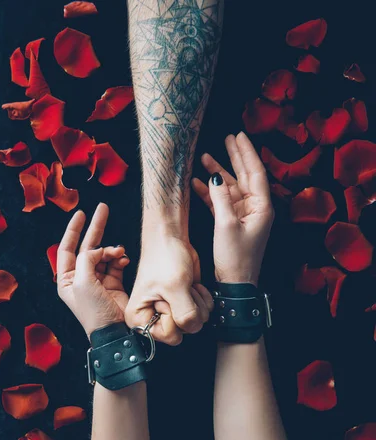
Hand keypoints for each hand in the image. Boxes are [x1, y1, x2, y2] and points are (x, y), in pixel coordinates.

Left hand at [57, 203, 129, 338]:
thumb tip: (97, 249)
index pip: (67, 248)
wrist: (114, 331)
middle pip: (87, 247)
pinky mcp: (114, 284)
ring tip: (118, 253)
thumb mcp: (82, 282)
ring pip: (105, 255)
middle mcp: (81, 278)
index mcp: (67, 279)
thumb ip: (87, 259)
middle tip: (103, 209)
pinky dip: (120, 259)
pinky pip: (116, 264)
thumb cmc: (94, 311)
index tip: (81, 213)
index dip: (73, 230)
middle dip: (96, 228)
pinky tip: (123, 260)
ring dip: (112, 250)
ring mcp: (98, 280)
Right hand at [125, 231, 212, 344]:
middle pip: (185, 331)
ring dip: (197, 301)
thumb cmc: (164, 258)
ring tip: (184, 285)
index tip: (167, 297)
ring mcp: (170, 314)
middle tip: (177, 289)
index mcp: (139, 320)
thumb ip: (185, 314)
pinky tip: (191, 286)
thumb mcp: (175, 287)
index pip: (170, 336)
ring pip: (197, 323)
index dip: (176, 316)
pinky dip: (203, 298)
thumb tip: (194, 326)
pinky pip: (204, 313)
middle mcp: (153, 320)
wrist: (170, 239)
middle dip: (189, 308)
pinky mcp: (184, 306)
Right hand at [192, 132, 273, 284]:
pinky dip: (210, 193)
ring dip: (218, 174)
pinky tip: (197, 182)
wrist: (235, 283)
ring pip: (231, 188)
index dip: (246, 153)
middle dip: (235, 157)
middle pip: (245, 176)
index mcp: (261, 206)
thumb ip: (220, 197)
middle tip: (227, 138)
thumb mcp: (226, 224)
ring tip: (205, 157)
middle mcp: (255, 208)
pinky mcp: (232, 223)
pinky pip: (221, 202)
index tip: (239, 136)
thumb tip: (215, 176)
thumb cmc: (235, 257)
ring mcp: (243, 215)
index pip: (255, 172)